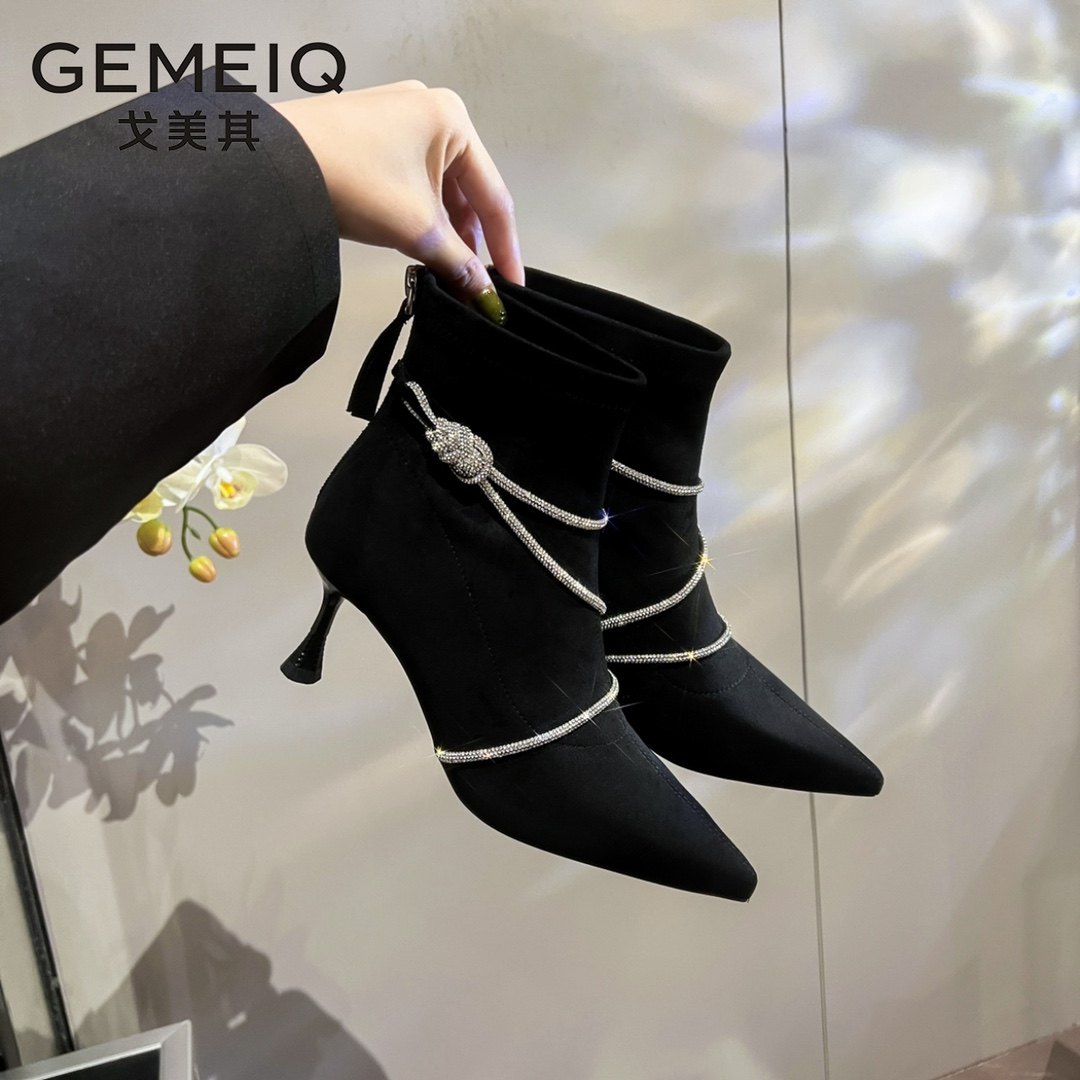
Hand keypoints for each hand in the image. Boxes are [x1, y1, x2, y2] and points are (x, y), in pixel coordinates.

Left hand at [273, 82, 522, 321]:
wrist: (273, 164)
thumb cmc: (354, 181)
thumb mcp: (417, 229)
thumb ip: (458, 263)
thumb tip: (483, 295)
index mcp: (453, 120)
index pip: (493, 195)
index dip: (505, 248)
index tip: (511, 286)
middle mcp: (430, 110)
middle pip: (466, 189)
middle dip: (470, 239)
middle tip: (474, 283)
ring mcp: (396, 118)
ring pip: (436, 187)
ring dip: (443, 230)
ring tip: (443, 268)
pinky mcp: (368, 133)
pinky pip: (411, 179)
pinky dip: (418, 213)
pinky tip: (415, 242)